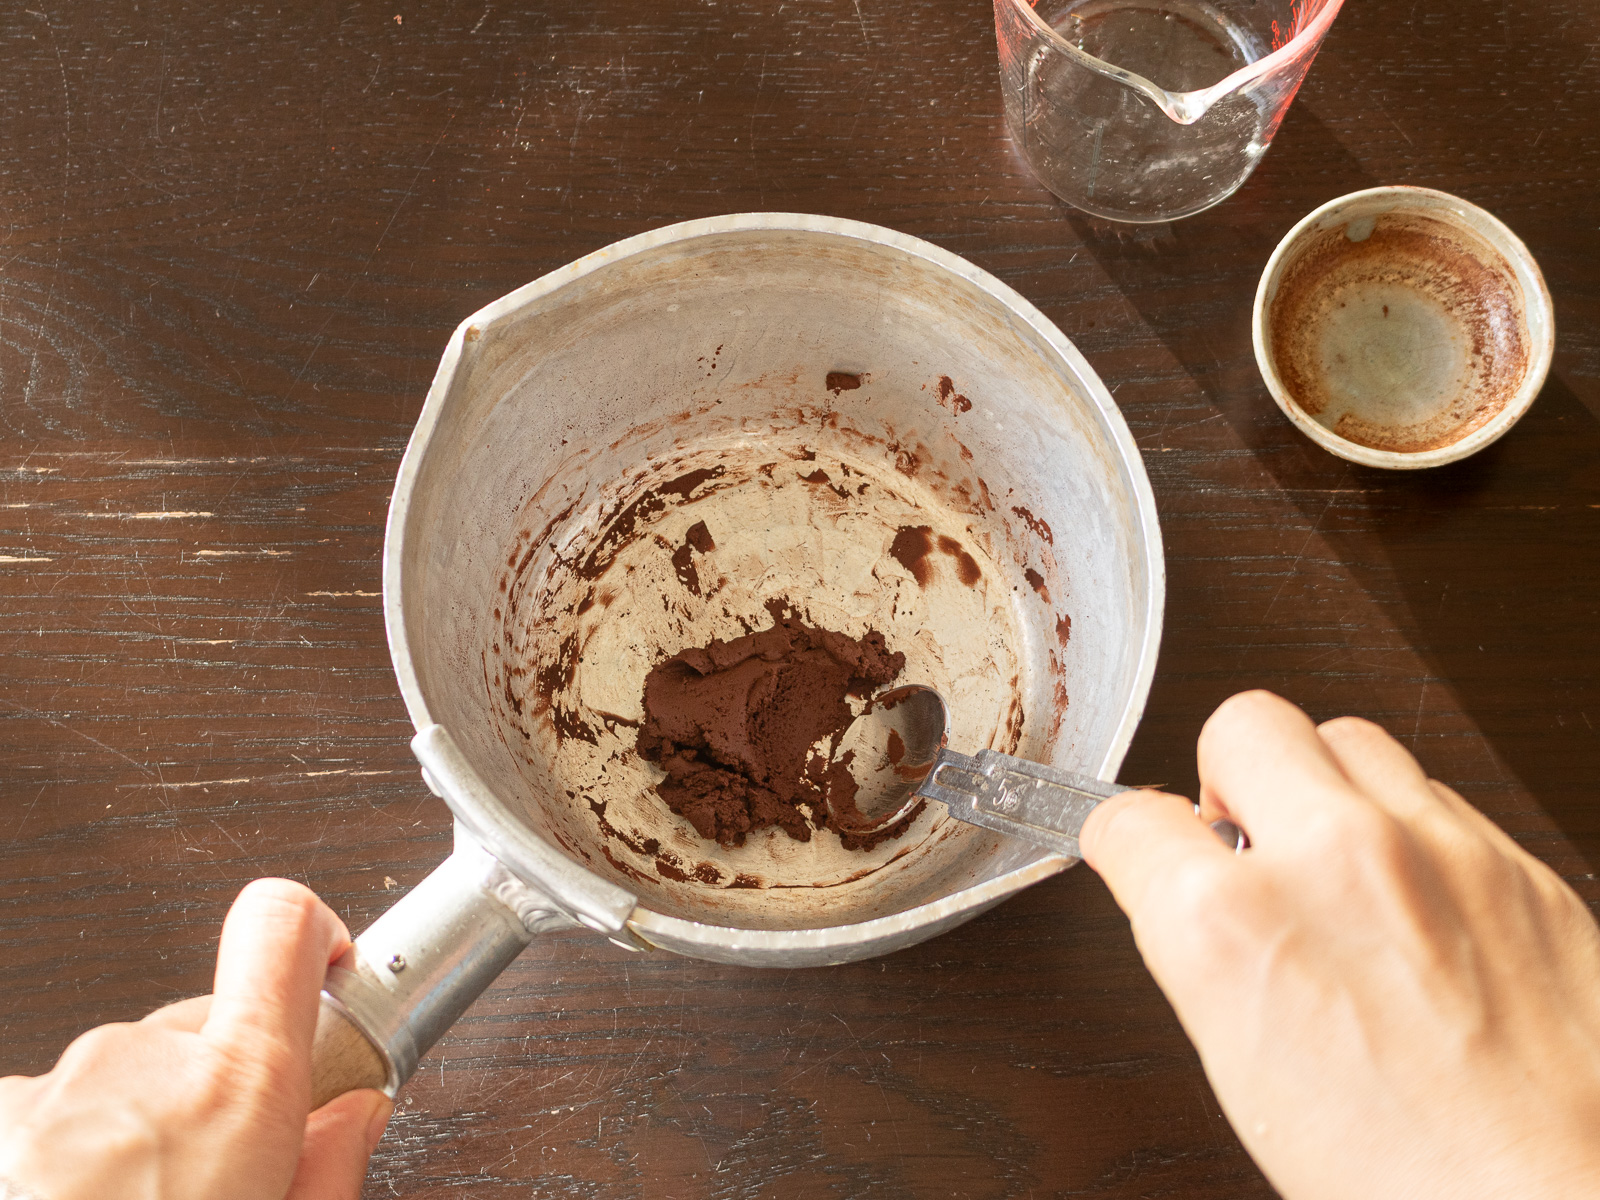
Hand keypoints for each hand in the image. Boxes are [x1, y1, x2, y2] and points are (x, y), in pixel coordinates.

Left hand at [0, 879, 391, 1199]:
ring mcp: (49, 1090)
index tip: (327, 966)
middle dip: (216, 1087)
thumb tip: (354, 1116)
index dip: (314, 934)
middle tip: (218, 1176)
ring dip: (134, 1131)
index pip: (281, 923)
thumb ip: (330, 1166)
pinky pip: (50, 1115)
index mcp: (236, 1086)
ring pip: (120, 1078)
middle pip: (201, 1025)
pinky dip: (65, 1160)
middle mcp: (136, 1062)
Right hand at [1080, 690, 1599, 1199]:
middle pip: (1241, 722)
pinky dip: (1411, 830)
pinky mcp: (1516, 861)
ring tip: (1337, 860)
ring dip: (1324, 786)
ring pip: (1346, 736)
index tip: (1145, 848)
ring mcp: (1434, 848)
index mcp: (1231, 926)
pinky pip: (1437, 795)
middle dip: (1226, 776)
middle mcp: (1331, 860)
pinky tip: (1417, 901)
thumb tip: (1190, 890)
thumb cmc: (1406, 1175)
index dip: (1130, 841)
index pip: (1131, 820)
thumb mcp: (1242, 1066)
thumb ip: (1205, 949)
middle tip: (1245, 835)